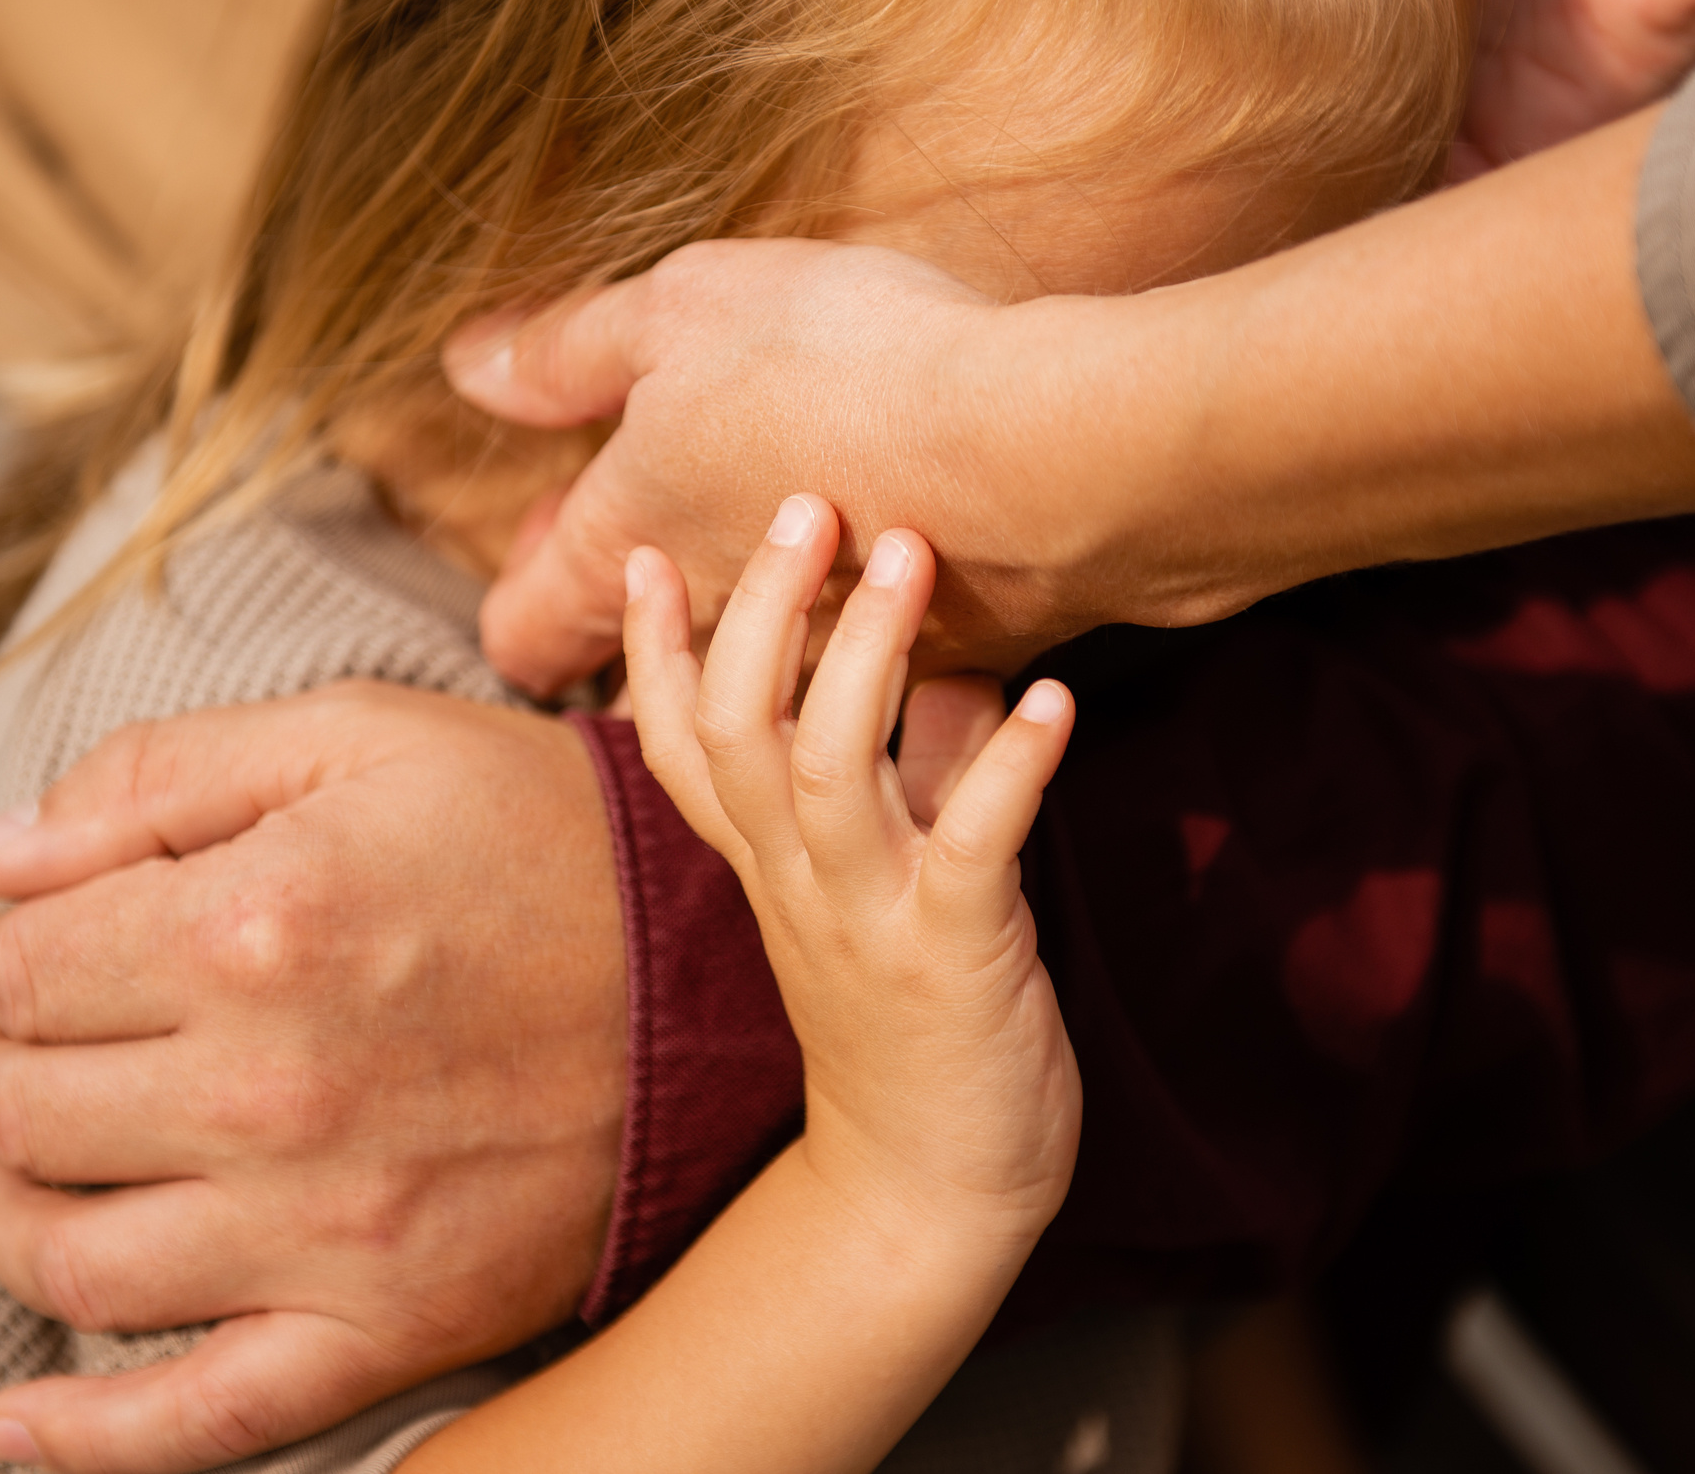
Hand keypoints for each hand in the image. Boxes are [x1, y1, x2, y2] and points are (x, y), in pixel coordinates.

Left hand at [0, 684, 626, 1473]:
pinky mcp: (388, 1327)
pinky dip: (84, 1438)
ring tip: (54, 1170)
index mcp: (260, 924)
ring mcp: (330, 1230)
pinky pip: (196, 1421)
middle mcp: (276, 1090)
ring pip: (69, 1264)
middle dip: (10, 1065)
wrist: (727, 968)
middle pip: (18, 1113)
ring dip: (19, 1215)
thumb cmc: (543, 834)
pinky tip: (17, 1421)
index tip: (64, 939)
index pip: (15, 969)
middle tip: (68, 1037)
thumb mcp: (363, 737)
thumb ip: (157, 778)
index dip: (13, 947)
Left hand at [453, 240, 1040, 696]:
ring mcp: (836, 672)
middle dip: (646, 623)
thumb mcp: (680, 312)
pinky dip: (906, 617)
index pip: (528, 634)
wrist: (1041, 451)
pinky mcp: (958, 665)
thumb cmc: (843, 365)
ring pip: (780, 682)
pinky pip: (907, 664)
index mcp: (629, 547)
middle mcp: (720, 640)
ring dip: (784, 624)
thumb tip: (469, 367)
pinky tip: (941, 533)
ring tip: (828, 523)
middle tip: (680, 528)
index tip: (552, 549)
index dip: (523, 602)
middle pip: (648, 677)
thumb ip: (569, 349)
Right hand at [621, 496, 1079, 1231]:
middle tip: (804, 502)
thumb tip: (954, 670)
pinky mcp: (954, 958)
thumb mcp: (883, 889)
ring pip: (826, 769)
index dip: (654, 652)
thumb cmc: (915, 1021)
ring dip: (865, 654)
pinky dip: (1008, 766)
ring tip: (906, 551)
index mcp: (769, 864)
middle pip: (737, 729)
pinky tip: (1053, 699)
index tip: (642, 551)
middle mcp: (798, 883)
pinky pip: (972, 847)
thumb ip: (905, 777)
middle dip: (759, 610)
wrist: (934, 1192)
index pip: (679, 745)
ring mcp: (868, 919)